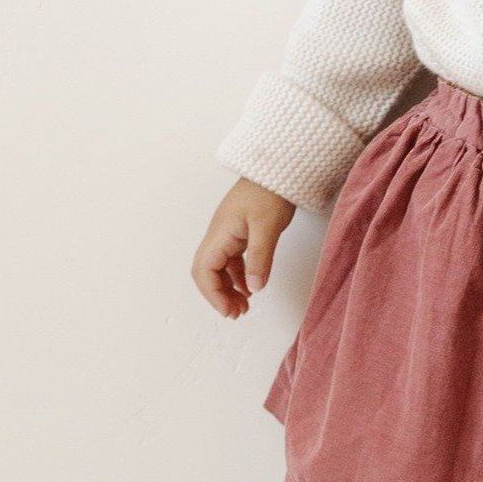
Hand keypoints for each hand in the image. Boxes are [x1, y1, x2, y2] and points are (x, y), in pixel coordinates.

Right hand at [191, 177, 295, 317]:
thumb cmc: (271, 192)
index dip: (213, 294)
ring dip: (228, 288)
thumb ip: (260, 258)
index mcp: (220, 233)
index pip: (204, 270)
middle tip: (237, 313)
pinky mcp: (239, 232)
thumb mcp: (268, 226)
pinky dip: (238, 276)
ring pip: (219, 267)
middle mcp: (219, 234)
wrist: (279, 168)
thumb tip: (254, 287)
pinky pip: (232, 259)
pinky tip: (251, 286)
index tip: (229, 310)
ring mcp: (228, 233)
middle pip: (207, 272)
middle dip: (218, 295)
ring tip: (245, 306)